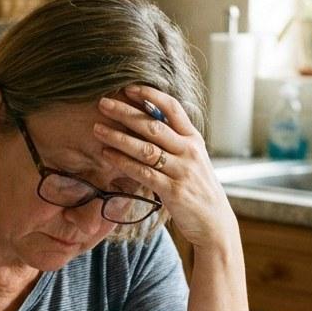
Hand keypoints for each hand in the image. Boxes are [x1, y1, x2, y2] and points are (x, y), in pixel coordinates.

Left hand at [93, 86, 234, 250]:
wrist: (214, 222)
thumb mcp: (192, 160)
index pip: (172, 108)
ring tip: (97, 128)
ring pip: (145, 148)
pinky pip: (143, 172)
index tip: (128, 88)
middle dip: (126, 112)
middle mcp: (189, 151)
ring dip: (118, 137)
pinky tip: (107, 154)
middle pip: (153, 125)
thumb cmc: (197, 189)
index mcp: (193, 139)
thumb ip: (174, 142)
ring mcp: (181, 171)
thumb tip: (146, 123)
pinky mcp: (173, 191)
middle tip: (103, 103)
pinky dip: (123, 162)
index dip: (150, 95)